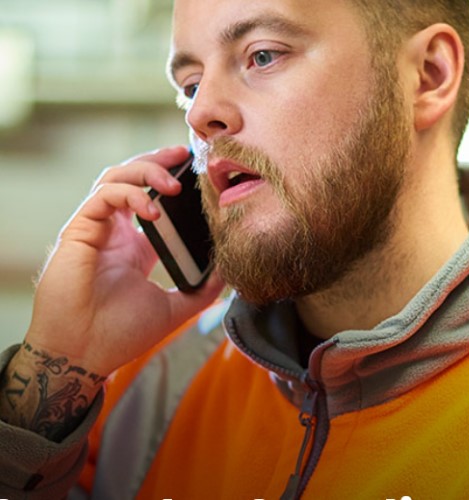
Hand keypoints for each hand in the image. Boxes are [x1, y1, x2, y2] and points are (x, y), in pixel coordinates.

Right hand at [25, 146, 223, 375]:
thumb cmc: (121, 334)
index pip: (154, 200)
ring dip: (144, 171)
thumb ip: (201, 291)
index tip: (200, 172)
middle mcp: (116, 232)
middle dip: (158, 161)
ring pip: (114, 178)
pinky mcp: (78, 232)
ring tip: (173, 183)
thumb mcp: (174, 308)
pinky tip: (153, 210)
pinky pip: (102, 197)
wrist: (85, 355)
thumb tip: (229, 272)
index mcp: (137, 246)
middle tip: (184, 153)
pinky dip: (129, 195)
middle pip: (133, 178)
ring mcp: (97, 229)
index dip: (173, 181)